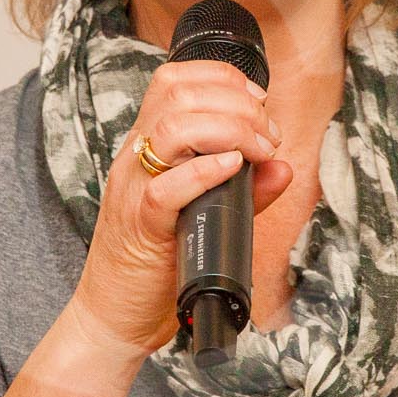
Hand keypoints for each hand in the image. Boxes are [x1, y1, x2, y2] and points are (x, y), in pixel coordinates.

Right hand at [65, 60, 293, 359]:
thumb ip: (246, 192)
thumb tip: (284, 167)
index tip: (259, 101)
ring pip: (170, 128)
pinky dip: (204, 171)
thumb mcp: (207, 217)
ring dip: (229, 128)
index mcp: (146, 149)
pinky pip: (164, 187)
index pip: (173, 81)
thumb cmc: (157, 266)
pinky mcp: (140, 226)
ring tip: (259, 150)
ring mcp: (134, 189)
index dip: (222, 78)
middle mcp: (135, 160)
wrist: (114, 318)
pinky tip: (234, 168)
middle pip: (176, 94)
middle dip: (236, 102)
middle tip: (269, 134)